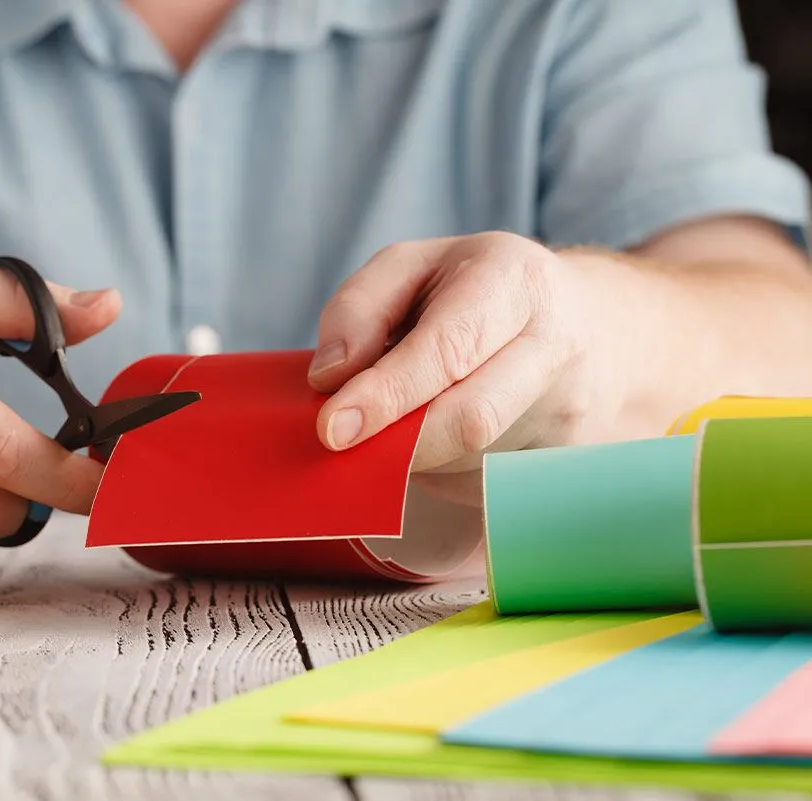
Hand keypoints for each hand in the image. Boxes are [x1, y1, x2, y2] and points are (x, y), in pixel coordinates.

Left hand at [307, 233, 618, 505]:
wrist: (592, 328)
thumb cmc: (480, 293)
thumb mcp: (412, 267)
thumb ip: (359, 308)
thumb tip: (331, 377)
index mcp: (516, 282)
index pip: (450, 349)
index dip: (387, 394)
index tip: (333, 428)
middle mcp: (556, 347)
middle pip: (470, 419)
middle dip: (396, 443)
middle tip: (339, 446)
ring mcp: (568, 413)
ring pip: (469, 461)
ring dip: (413, 454)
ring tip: (397, 418)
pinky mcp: (561, 464)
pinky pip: (480, 485)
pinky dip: (438, 471)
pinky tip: (433, 439)